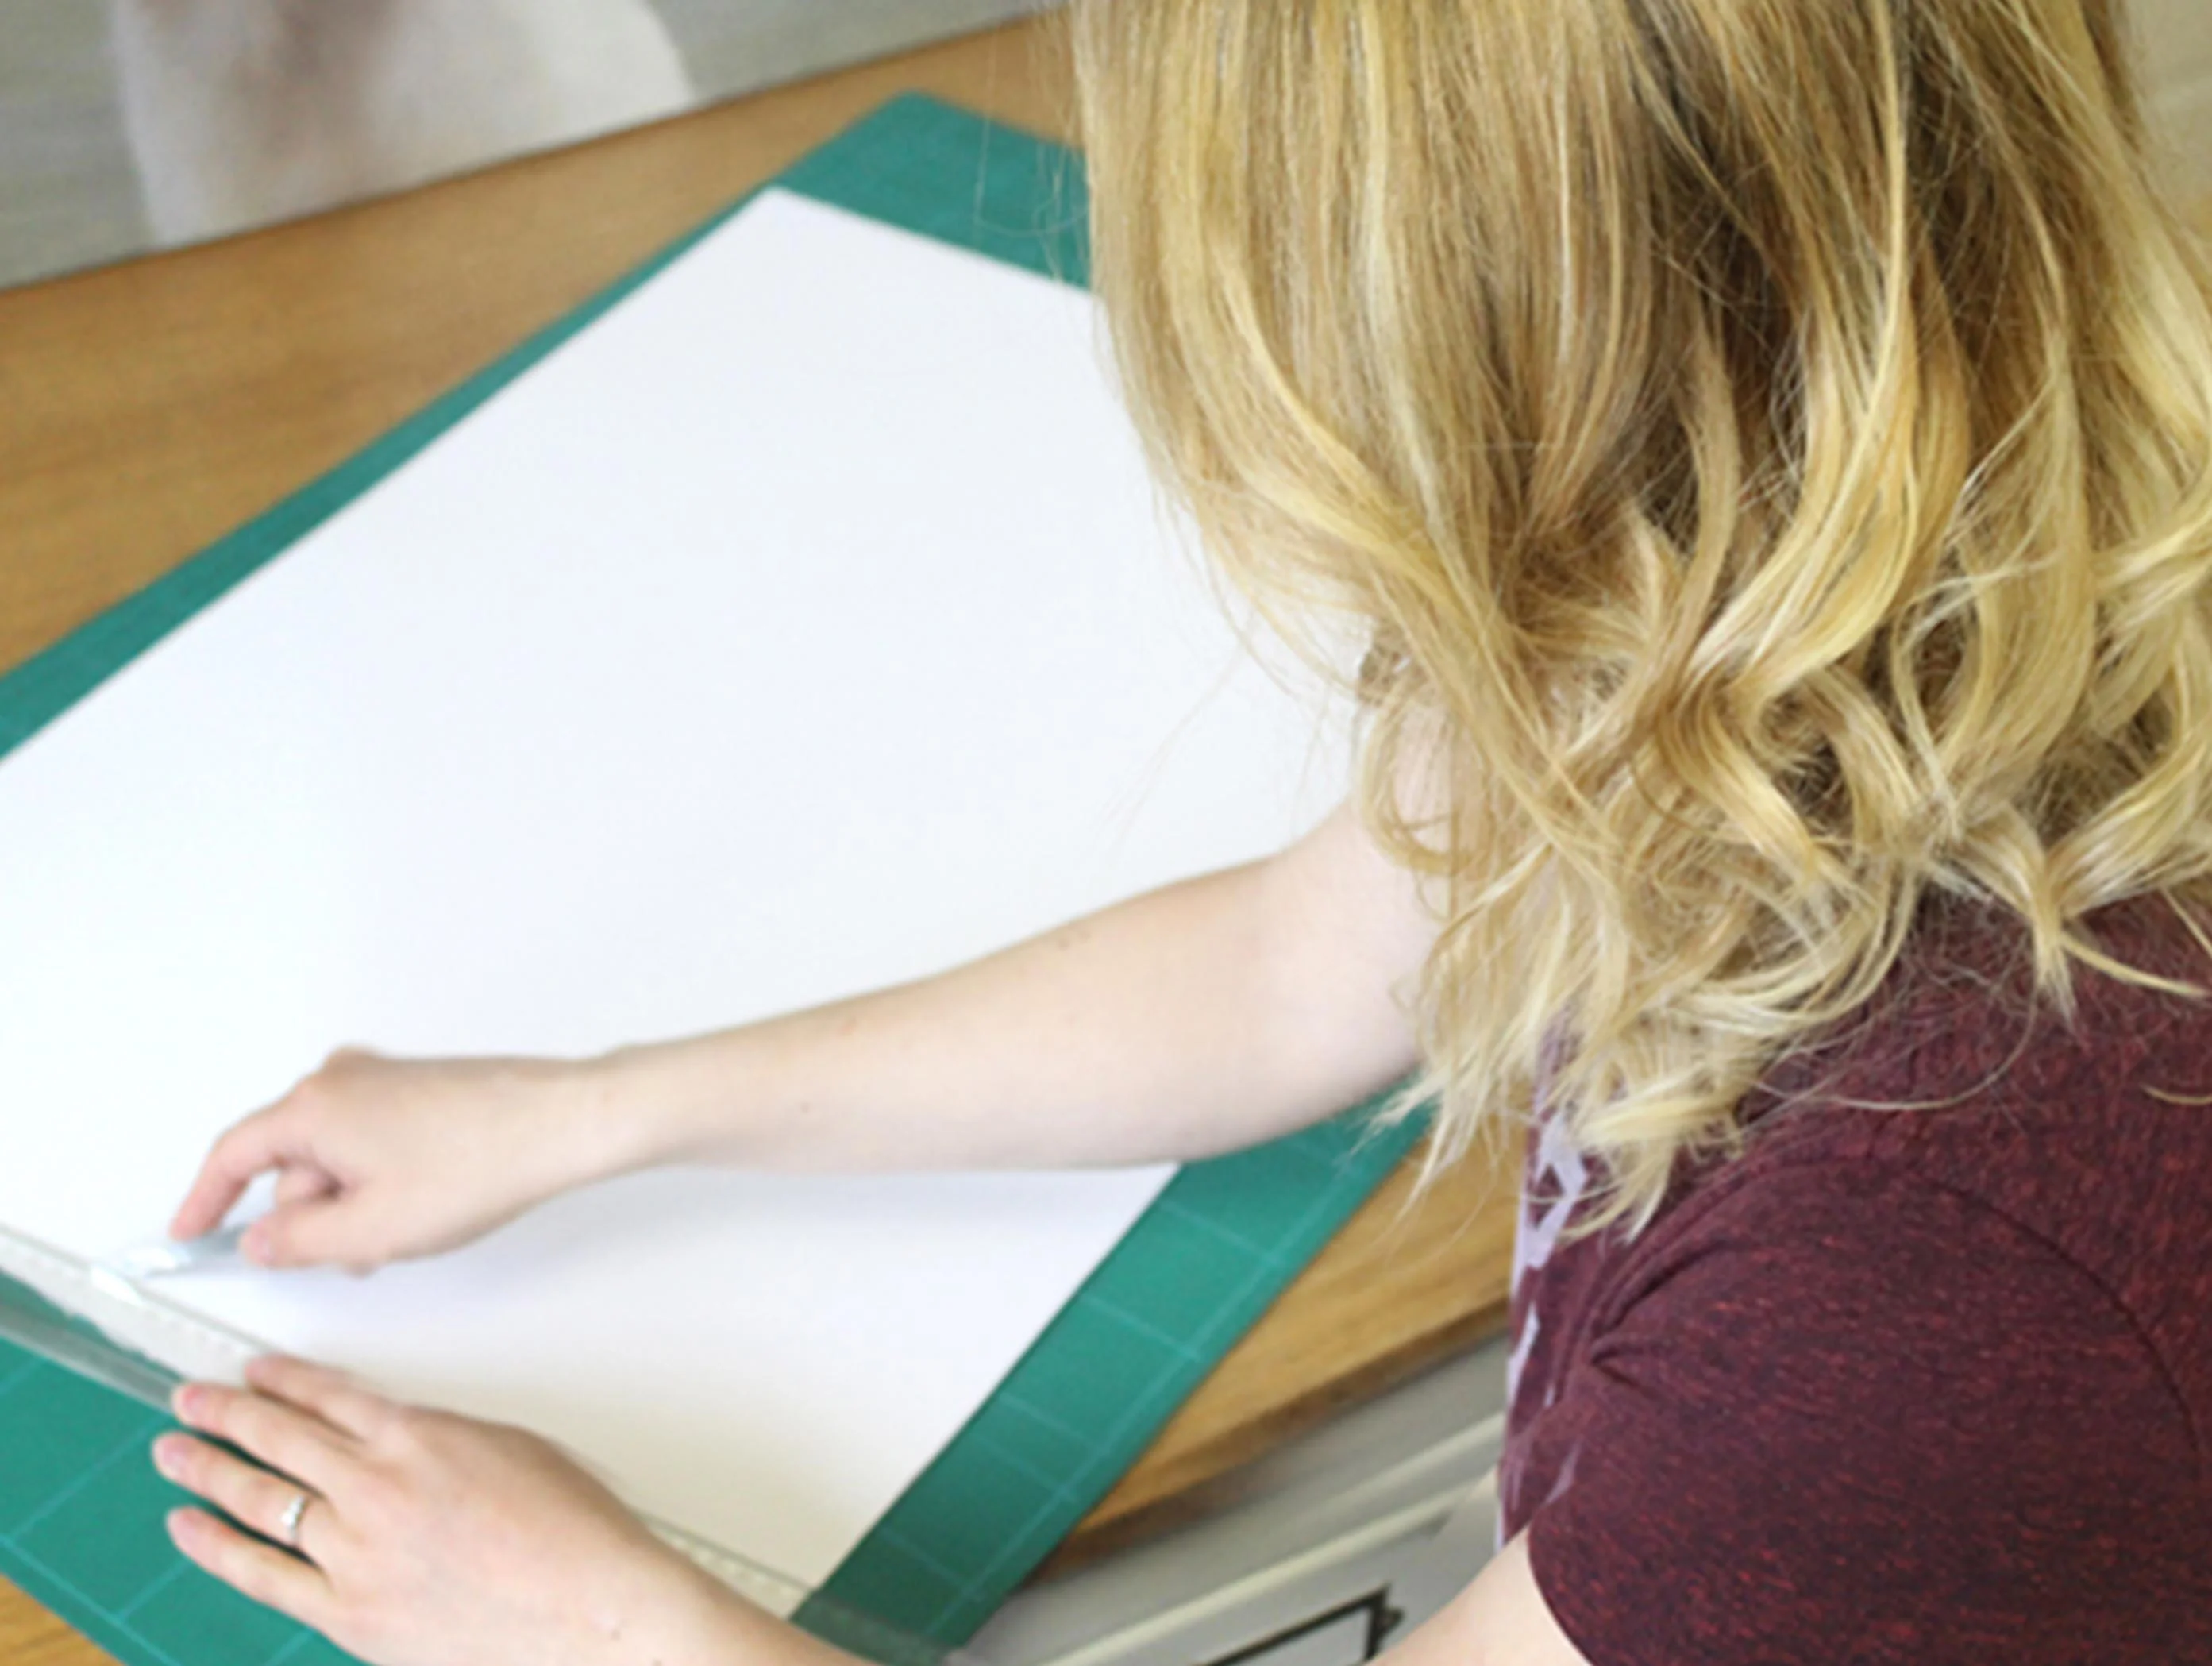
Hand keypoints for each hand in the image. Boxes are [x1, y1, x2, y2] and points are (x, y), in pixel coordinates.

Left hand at [153, 1358, 737, 1665]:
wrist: (589, 1611)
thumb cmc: (572, 1535)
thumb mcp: (511, 1449)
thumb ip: (441, 1439)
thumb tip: (401, 1441)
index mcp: (419, 1436)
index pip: (329, 1396)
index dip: (283, 1380)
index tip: (254, 1372)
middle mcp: (376, 1487)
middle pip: (280, 1437)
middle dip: (226, 1412)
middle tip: (191, 1398)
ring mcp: (355, 1551)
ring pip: (261, 1499)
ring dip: (208, 1469)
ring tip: (174, 1452)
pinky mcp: (348, 1611)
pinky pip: (262, 1573)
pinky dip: (217, 1547)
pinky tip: (188, 1528)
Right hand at [171, 1049, 626, 1272]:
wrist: (562, 1124)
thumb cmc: (480, 1163)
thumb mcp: (370, 1230)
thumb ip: (298, 1242)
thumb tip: (262, 1239)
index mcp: (314, 1106)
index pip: (232, 1156)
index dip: (204, 1201)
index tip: (189, 1233)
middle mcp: (341, 1078)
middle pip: (292, 1164)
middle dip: (318, 1217)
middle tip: (366, 1251)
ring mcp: (382, 1079)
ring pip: (338, 1160)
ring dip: (357, 1205)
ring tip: (414, 1225)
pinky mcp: (417, 1088)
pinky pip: (373, 1144)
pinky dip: (384, 1183)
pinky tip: (429, 1204)